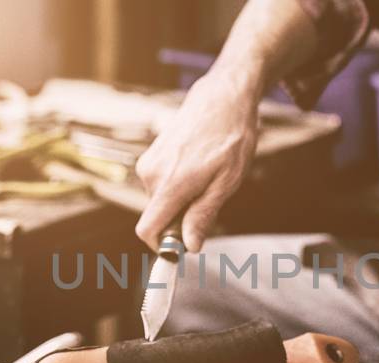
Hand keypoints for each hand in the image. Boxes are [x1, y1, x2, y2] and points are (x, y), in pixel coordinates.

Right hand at [133, 69, 260, 251]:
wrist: (223, 97)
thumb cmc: (231, 136)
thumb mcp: (227, 182)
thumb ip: (203, 215)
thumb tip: (190, 245)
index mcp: (170, 184)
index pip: (148, 230)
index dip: (162, 247)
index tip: (181, 250)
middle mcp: (151, 174)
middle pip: (158, 217)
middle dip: (180, 218)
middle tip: (210, 198)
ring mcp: (148, 163)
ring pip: (161, 200)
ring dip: (182, 199)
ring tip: (207, 175)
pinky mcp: (151, 155)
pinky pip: (161, 184)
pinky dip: (178, 185)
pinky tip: (198, 166)